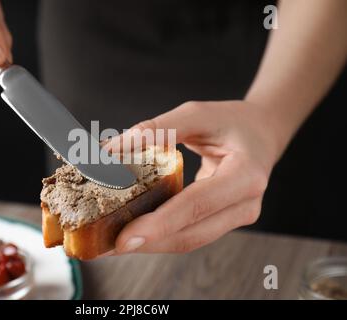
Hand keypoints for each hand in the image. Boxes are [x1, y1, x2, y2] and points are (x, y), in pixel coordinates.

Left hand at [111, 100, 279, 253]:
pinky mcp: (223, 221)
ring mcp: (236, 217)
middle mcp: (245, 204)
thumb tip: (112, 149)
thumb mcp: (197, 115)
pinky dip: (162, 235)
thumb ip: (157, 130)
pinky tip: (136, 231)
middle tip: (110, 246)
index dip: (160, 223)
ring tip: (115, 244)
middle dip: (149, 243)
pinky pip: (190, 233)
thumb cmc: (232, 121)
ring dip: (152, 244)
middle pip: (192, 234)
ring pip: (190, 240)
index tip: (126, 237)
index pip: (197, 205)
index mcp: (246, 175)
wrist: (260, 134)